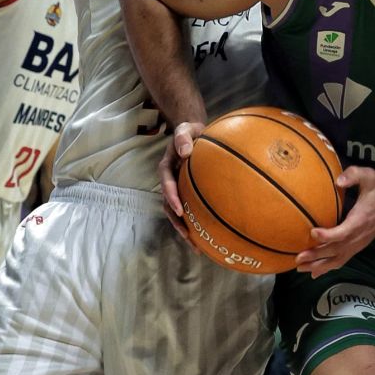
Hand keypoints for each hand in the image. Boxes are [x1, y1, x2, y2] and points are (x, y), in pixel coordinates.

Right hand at [159, 120, 204, 236]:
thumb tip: (185, 152)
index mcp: (166, 167)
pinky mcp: (186, 193)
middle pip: (169, 205)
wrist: (193, 133)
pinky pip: (189, 209)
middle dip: (177, 221)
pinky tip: (208, 236)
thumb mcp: (185, 129)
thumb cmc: (190, 131)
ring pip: (177, 212)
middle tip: (187, 235)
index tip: (181, 209)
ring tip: (196, 246)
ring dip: (184, 228)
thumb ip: (183, 137)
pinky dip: (195, 223)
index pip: (166, 183)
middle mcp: (169, 181)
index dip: (171, 197)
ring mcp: (177, 188)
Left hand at [295, 166, 374, 275]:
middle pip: (336, 250)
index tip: (312, 232)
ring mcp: (359, 243)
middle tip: (298, 258)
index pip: (343, 232)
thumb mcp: (369, 175)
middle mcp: (359, 236)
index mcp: (360, 221)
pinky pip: (342, 260)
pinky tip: (315, 272)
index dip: (328, 235)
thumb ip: (353, 175)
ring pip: (338, 259)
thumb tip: (338, 181)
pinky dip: (328, 267)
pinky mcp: (358, 246)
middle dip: (316, 255)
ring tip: (301, 268)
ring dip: (319, 265)